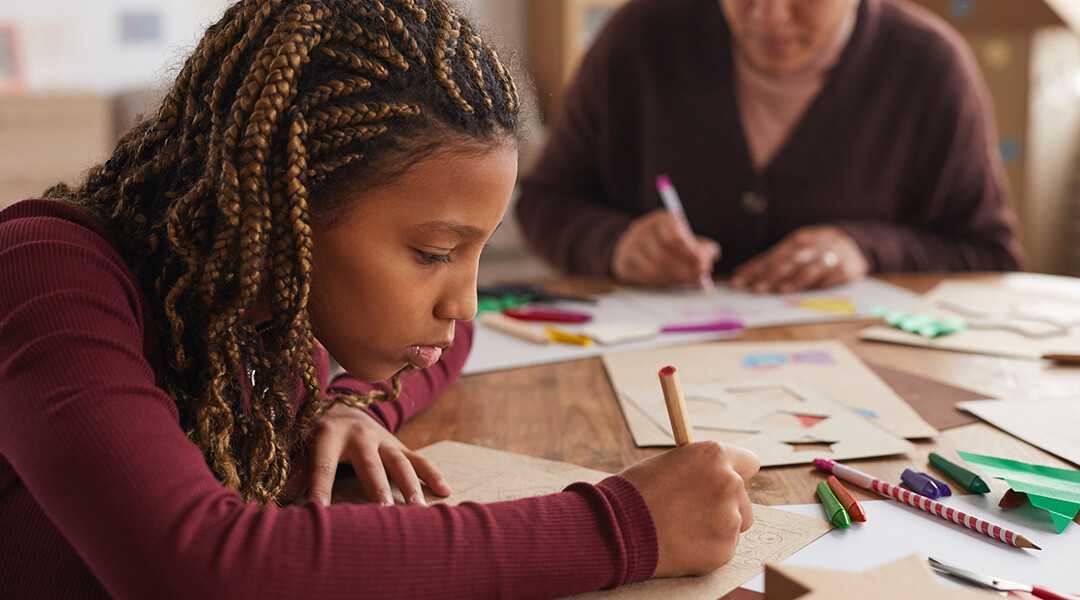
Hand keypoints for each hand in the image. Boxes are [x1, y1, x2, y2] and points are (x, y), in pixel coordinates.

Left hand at [284, 402, 451, 506]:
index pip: (323, 466)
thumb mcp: (298, 448)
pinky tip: (446, 491)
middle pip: (369, 465)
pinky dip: (432, 474)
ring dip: (410, 485)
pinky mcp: (398, 445)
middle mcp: (359, 434)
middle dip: (378, 487)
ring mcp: (382, 439)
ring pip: (399, 462)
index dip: (320, 489)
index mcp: (328, 434)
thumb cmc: (314, 435)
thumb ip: (291, 472)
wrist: (341, 406)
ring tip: (417, 508)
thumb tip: (278, 499)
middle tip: (385, 511)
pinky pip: (418, 459)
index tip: (319, 513)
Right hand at [612, 208, 719, 286]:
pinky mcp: (624, 261)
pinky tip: (670, 282)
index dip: (690, 252)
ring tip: (686, 281)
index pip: (674, 235)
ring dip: (674, 277)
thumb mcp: (686, 240)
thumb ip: (702, 250)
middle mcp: (643, 229)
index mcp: (661, 220)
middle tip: (698, 279)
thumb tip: (707, 263)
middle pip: (664, 252)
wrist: (633, 247)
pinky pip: (644, 276)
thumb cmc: (666, 244)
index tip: (703, 266)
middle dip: (684, 269)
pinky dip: (661, 282)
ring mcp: (631, 245)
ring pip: (654, 266)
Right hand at [618, 442, 758, 576]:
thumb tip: (711, 476)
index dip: (734, 473)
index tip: (725, 483)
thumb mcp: (667, 465)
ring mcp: (729, 518)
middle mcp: (729, 483)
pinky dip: (707, 548)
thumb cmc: (634, 493)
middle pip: (742, 497)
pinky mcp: (724, 550)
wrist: (615, 529)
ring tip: (681, 528)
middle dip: (723, 504)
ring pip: (735, 524)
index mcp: (713, 456)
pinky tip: (680, 543)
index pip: (748, 462)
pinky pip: (723, 547)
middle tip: (692, 512)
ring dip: (716, 526)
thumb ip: (698, 470)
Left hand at [730, 225, 867, 293]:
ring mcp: (830, 256)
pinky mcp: (846, 267)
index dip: (754, 269)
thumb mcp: (795, 247)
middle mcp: (812, 246)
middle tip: (756, 289)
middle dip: (771, 275)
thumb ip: (771, 261)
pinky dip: (820, 284)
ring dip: (795, 280)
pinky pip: (832, 276)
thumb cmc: (816, 248)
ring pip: (810, 268)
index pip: (771, 256)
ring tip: (781, 290)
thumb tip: (741, 273)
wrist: (855, 240)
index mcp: (797, 240)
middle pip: (788, 262)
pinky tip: (809, 292)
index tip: (738, 281)